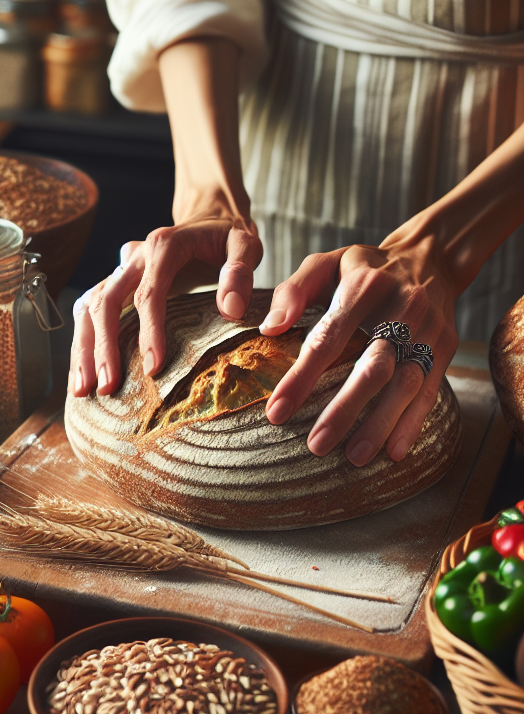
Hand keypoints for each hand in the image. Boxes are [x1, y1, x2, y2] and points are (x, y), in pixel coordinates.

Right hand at [69, 195, 261, 396]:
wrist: (208, 217)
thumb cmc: (227, 236)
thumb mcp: (246, 244)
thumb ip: (240, 271)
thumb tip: (229, 309)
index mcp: (163, 246)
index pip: (149, 293)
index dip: (148, 332)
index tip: (152, 368)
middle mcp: (133, 257)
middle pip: (106, 302)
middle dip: (103, 347)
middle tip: (107, 387)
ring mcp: (120, 271)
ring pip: (88, 307)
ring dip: (83, 348)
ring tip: (82, 390)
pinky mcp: (115, 284)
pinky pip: (88, 311)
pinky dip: (82, 341)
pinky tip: (81, 373)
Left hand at [261, 238, 458, 464]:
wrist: (429, 257)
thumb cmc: (362, 268)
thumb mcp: (325, 263)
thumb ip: (293, 292)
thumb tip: (269, 328)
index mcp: (364, 287)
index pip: (328, 338)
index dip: (302, 377)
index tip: (276, 413)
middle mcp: (401, 309)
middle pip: (373, 366)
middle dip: (344, 409)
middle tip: (315, 446)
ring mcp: (427, 331)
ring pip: (406, 384)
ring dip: (380, 424)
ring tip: (353, 457)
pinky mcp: (444, 348)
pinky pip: (431, 390)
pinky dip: (413, 423)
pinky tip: (394, 451)